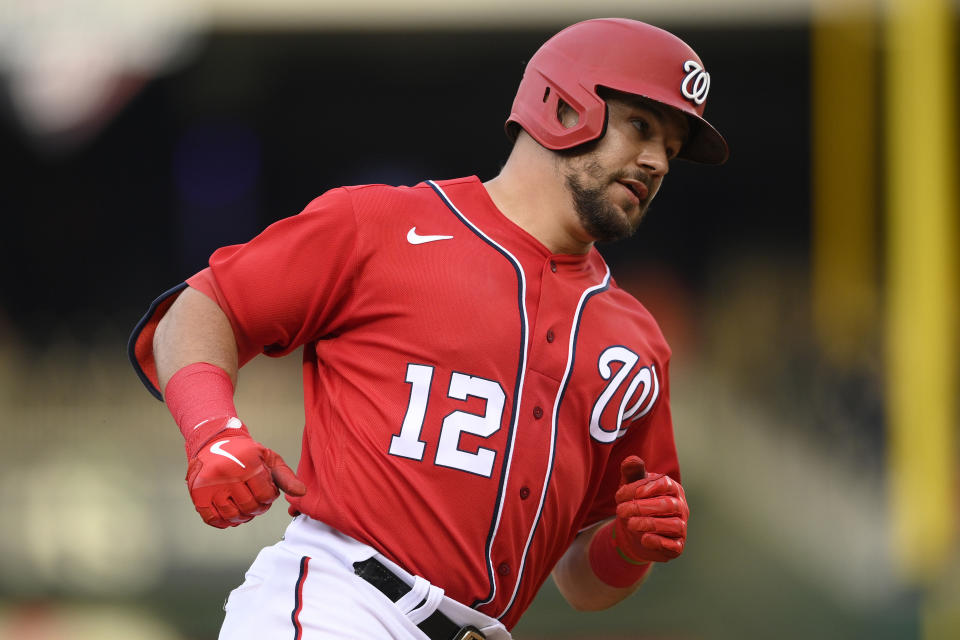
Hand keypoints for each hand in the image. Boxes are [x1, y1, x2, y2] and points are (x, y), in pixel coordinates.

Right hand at [186, 434, 306, 528]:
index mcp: (247, 463)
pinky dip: (224, 521)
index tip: (267, 492)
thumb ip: (286, 476)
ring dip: (242, 516)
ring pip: (232, 515)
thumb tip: (301, 492)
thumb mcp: (268, 458)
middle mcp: (227, 474)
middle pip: (249, 507)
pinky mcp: (198, 494)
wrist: (213, 442)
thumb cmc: (244, 452)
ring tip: (245, 506)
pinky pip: (212, 519)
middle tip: (257, 501)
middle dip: (258, 508)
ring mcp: (210, 485)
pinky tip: (231, 513)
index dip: (270, 497)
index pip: (265, 495)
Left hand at [613, 456, 688, 562]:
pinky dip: (659, 542)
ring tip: (629, 524)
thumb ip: (632, 473)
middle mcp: (680, 507)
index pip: (664, 483)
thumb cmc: (636, 503)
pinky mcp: (677, 546)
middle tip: (620, 510)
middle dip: (642, 507)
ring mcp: (681, 527)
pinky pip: (674, 545)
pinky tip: (643, 539)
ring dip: (649, 524)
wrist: (634, 532)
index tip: (622, 494)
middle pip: (668, 504)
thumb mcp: (630, 487)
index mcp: (672, 488)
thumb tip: (631, 460)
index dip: (643, 487)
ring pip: (674, 525)